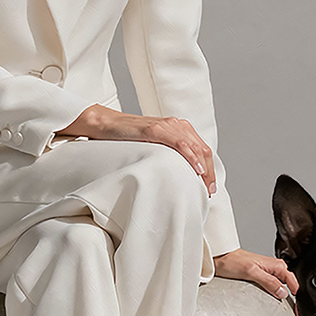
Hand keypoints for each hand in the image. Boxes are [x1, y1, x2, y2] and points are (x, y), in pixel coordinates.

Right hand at [58, 104, 215, 193]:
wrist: (105, 124)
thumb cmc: (126, 138)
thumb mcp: (152, 147)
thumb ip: (166, 155)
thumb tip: (177, 176)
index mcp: (177, 128)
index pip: (201, 149)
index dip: (210, 168)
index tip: (209, 186)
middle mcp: (176, 124)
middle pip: (202, 149)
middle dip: (210, 171)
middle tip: (209, 191)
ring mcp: (166, 126)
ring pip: (195, 146)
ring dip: (204, 167)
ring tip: (205, 184)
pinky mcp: (155, 129)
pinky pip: (179, 143)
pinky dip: (191, 156)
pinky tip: (196, 169)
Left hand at [212, 247, 297, 304]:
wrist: (220, 258)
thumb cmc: (232, 261)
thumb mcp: (252, 272)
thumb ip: (269, 282)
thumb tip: (282, 292)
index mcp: (276, 265)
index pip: (293, 283)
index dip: (297, 297)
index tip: (296, 310)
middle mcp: (274, 268)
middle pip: (290, 285)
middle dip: (293, 298)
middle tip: (292, 312)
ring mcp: (268, 272)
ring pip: (282, 286)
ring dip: (284, 297)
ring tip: (284, 309)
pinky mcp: (262, 276)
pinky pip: (273, 286)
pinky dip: (275, 294)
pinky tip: (273, 301)